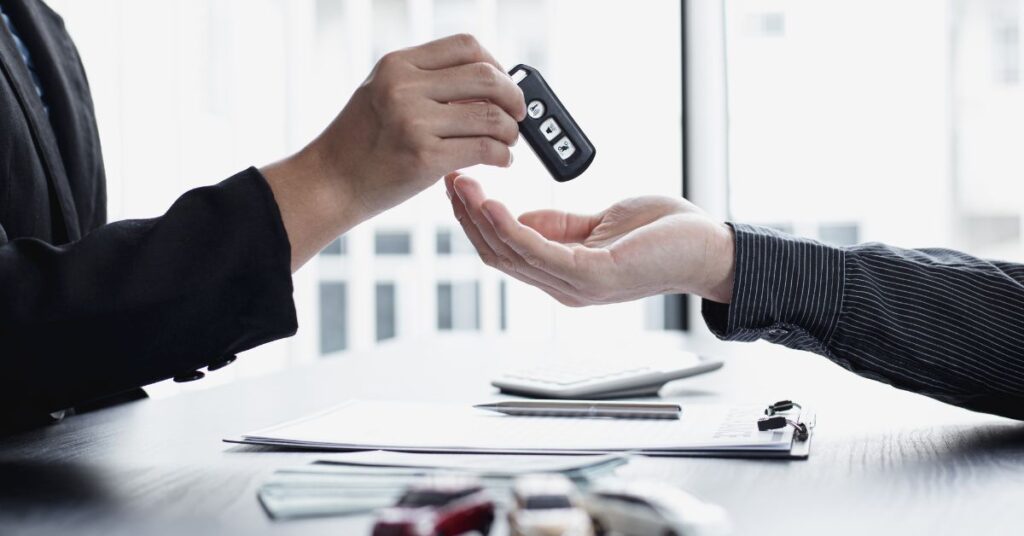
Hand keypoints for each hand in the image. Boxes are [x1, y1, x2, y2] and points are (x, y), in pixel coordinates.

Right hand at [263, 34, 525, 270]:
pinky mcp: (424, 158)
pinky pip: (485, 149)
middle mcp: (405, 88)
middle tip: (518, 114)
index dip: (496, 64)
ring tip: (508, 142)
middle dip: (514, 97)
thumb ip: (424, 82)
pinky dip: (503, 155)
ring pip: (491, 115)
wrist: (329, 183)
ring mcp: (414, 122)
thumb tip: (485, 81)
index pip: (466, 46)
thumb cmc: (359, 143)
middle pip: (486, 77)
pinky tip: (501, 160)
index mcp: (397, 65)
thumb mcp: (381, 93)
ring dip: (511, 131)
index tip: (503, 84)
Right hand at [444, 173, 736, 305]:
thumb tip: (521, 218)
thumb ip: (559, 226)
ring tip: (462, 184)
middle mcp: (563, 287)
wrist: (710, 248)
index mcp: (562, 274)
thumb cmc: (664, 235)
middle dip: (467, 217)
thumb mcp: (599, 224)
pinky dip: (511, 228)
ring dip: (480, 218)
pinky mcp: (594, 276)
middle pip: (497, 255)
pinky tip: (493, 204)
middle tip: (449, 178)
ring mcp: (577, 286)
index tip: (460, 186)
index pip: (504, 252)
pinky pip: (539, 252)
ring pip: (510, 255)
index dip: (476, 221)